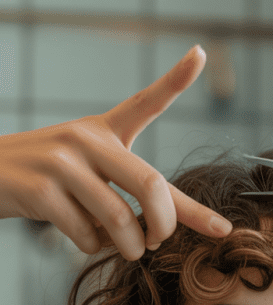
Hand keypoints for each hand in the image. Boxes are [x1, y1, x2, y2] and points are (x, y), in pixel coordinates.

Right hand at [0, 45, 232, 259]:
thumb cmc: (48, 179)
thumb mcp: (86, 169)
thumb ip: (124, 190)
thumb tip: (164, 231)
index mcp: (103, 130)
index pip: (144, 103)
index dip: (174, 80)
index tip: (200, 53)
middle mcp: (85, 139)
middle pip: (150, 184)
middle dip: (166, 224)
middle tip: (159, 241)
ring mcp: (62, 163)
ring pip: (121, 219)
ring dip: (131, 247)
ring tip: (129, 250)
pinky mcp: (41, 191)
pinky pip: (86, 234)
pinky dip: (93, 247)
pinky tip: (85, 238)